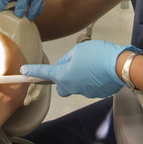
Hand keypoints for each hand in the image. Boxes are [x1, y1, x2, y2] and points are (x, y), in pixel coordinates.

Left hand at [20, 40, 139, 97]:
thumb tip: (65, 64)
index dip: (32, 71)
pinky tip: (98, 71)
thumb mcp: (78, 50)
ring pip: (75, 85)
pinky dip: (90, 79)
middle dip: (62, 77)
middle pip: (60, 85)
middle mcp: (71, 87)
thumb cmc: (98, 56)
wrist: (119, 66)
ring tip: (90, 64)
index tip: (23, 71)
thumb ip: (67, 58)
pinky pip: (88, 86)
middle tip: (70, 66)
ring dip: (78, 76)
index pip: (43, 73)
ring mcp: (84, 92)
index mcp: (63, 75)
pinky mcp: (96, 93)